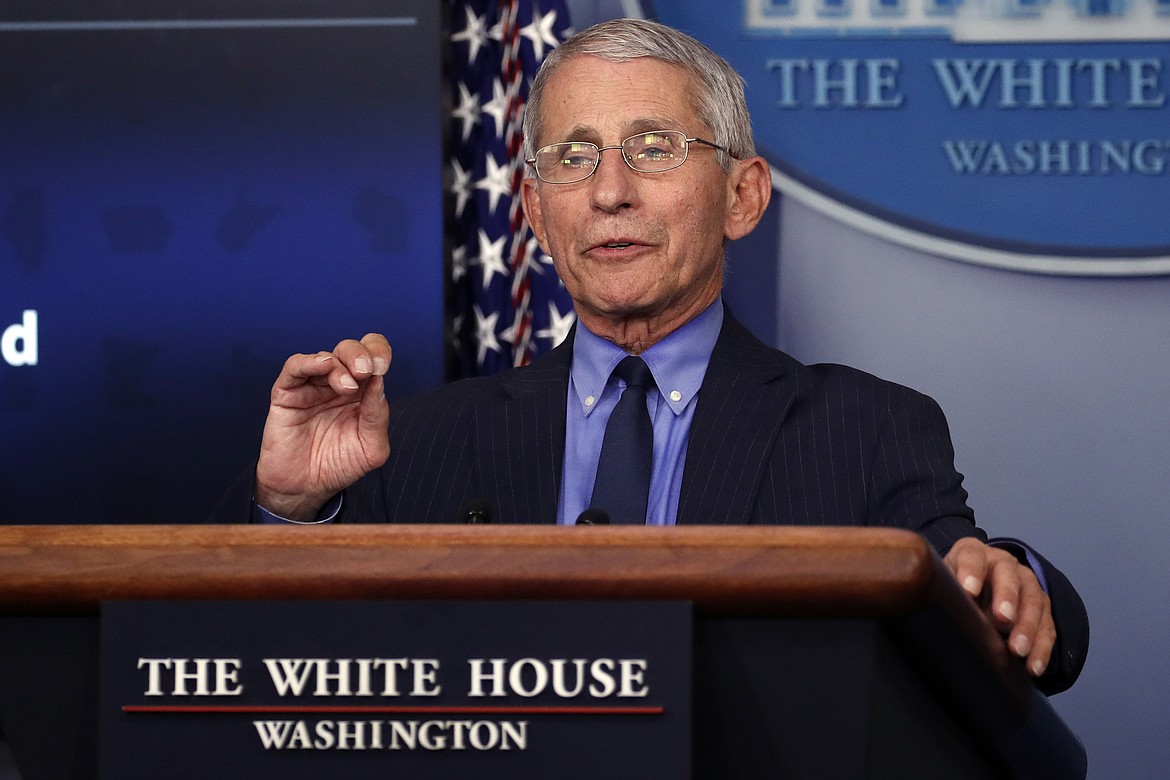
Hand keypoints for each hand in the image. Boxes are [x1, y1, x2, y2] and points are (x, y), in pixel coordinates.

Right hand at [254, 334, 391, 520]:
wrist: (305, 489)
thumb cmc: (339, 466)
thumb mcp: (371, 447)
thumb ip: (377, 416)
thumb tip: (379, 382)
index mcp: (362, 392)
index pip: (372, 357)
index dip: (379, 352)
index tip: (383, 365)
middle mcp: (337, 384)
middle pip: (350, 351)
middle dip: (361, 355)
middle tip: (365, 371)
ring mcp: (312, 387)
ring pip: (326, 357)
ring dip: (340, 365)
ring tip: (347, 387)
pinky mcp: (287, 393)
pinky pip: (295, 368)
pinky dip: (309, 361)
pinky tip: (323, 365)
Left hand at [944, 537, 1055, 678]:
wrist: (976, 584)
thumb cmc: (954, 587)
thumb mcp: (943, 583)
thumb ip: (942, 594)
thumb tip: (937, 622)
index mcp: (972, 552)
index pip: (972, 557)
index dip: (970, 572)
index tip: (969, 591)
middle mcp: (1002, 562)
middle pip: (1009, 575)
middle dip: (1007, 598)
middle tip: (1002, 620)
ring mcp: (1025, 581)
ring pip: (1033, 600)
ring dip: (1027, 627)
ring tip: (1017, 650)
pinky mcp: (1041, 604)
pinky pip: (1047, 624)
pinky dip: (1042, 646)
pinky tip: (1033, 666)